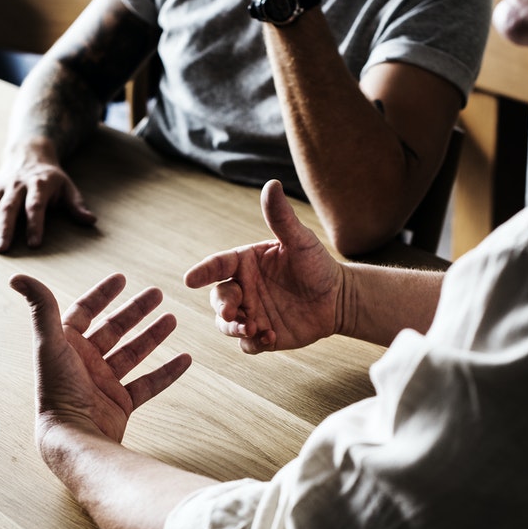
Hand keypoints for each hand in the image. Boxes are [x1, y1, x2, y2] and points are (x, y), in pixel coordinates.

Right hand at [0, 143, 96, 252]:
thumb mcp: (67, 187)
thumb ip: (76, 205)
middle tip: (1, 250)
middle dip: (4, 229)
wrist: (28, 154)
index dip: (35, 224)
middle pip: (8, 207)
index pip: (35, 205)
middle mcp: (16, 185)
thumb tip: (91, 221)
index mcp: (38, 184)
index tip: (34, 244)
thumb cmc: (51, 178)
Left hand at [10, 272, 191, 447]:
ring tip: (172, 319)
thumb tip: (17, 277)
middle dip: (135, 311)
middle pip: (113, 329)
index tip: (121, 278)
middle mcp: (84, 363)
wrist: (73, 437)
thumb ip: (41, 307)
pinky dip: (167, 373)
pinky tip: (185, 359)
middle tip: (157, 293)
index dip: (101, 295)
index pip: (84, 312)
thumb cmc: (57, 391)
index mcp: (66, 346)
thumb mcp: (49, 343)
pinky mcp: (120, 404)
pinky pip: (148, 384)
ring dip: (152, 336)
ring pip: (133, 354)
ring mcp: (104, 384)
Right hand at [184, 180, 342, 353]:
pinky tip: (270, 336)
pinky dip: (253, 343)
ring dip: (233, 328)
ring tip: (252, 329)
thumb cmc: (317, 265)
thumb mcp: (300, 240)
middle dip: (222, 306)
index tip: (189, 279)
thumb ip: (281, 217)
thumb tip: (271, 184)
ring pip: (226, 324)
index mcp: (245, 263)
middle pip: (218, 298)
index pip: (217, 265)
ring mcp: (251, 313)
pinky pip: (247, 344)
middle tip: (232, 313)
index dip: (202, 271)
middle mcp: (243, 288)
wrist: (338, 298)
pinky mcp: (262, 335)